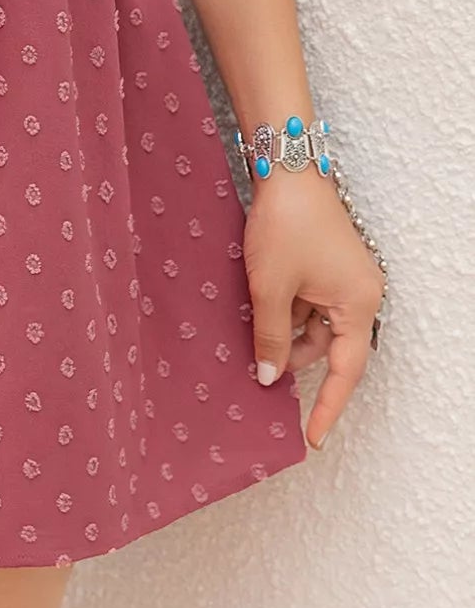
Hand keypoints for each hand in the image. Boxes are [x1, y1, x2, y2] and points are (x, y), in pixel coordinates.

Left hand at [242, 170, 384, 450]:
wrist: (286, 169)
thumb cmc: (285, 225)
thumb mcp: (271, 287)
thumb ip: (270, 337)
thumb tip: (268, 377)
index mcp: (358, 304)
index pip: (345, 372)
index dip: (327, 406)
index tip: (311, 438)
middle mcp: (358, 294)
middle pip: (327, 347)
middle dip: (292, 359)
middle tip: (257, 373)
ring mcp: (342, 279)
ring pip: (313, 325)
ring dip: (284, 332)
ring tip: (249, 334)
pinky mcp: (325, 265)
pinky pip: (308, 302)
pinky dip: (285, 311)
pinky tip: (257, 312)